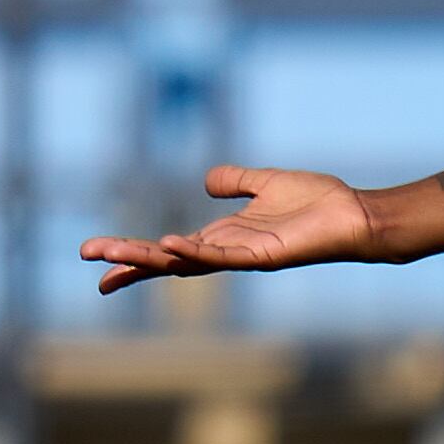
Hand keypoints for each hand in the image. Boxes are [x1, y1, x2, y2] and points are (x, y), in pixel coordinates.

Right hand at [80, 168, 380, 296]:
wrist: (355, 215)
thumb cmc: (319, 204)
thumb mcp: (266, 183)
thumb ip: (235, 181)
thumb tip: (205, 182)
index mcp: (224, 237)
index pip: (168, 250)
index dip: (134, 254)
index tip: (98, 258)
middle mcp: (228, 251)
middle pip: (166, 260)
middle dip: (127, 259)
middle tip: (88, 256)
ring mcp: (243, 257)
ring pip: (184, 261)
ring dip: (147, 258)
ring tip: (113, 253)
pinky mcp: (264, 256)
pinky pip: (222, 257)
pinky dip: (195, 251)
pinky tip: (169, 245)